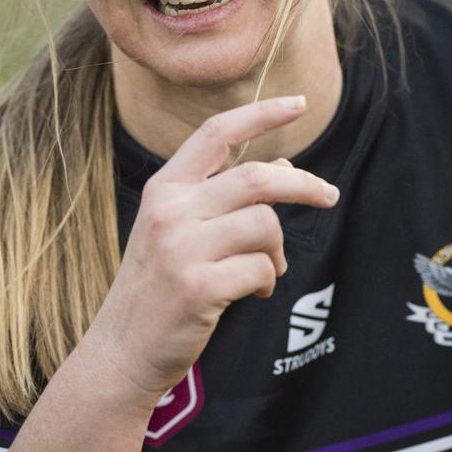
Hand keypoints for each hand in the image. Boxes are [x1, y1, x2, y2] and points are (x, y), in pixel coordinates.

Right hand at [89, 96, 338, 405]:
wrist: (122, 349)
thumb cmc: (158, 284)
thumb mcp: (178, 229)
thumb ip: (224, 196)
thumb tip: (284, 167)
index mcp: (165, 188)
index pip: (216, 133)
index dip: (261, 114)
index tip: (298, 103)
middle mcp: (170, 210)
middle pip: (257, 177)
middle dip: (303, 185)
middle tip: (329, 195)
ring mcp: (182, 248)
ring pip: (265, 223)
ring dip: (278, 249)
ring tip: (267, 268)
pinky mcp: (197, 287)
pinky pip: (260, 268)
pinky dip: (266, 280)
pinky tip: (252, 291)